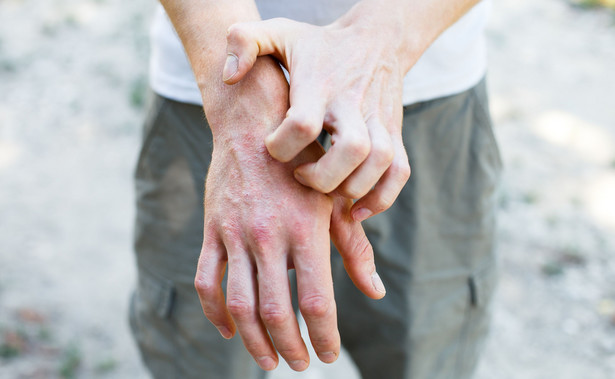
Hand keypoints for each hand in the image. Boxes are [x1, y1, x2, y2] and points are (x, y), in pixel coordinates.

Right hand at [194, 139, 384, 371]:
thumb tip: (375, 292)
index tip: (329, 354)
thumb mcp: (335, 200)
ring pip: (240, 305)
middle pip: (277, 312)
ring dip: (255, 341)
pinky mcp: (212, 229)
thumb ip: (354, 248)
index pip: (316, 302)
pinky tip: (231, 331)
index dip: (324, 336)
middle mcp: (269, 235)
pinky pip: (207, 281)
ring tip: (269, 360)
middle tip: (301, 364)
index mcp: (306, 229)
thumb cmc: (305, 163)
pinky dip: (216, 313)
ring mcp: (236, 233)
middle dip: (291, 348)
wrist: (255, 124)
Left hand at [221, 11, 410, 221]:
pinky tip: (358, 210)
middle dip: (322, 177)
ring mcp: (379, 119)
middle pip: (351, 149)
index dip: (283, 145)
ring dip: (352, 189)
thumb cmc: (317, 44)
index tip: (273, 146)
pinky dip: (382, 197)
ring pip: (379, 163)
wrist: (376, 38)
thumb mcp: (277, 32)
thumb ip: (243, 42)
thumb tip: (229, 78)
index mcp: (319, 85)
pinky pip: (399, 172)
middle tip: (300, 175)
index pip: (303, 123)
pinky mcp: (395, 132)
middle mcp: (353, 103)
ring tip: (327, 193)